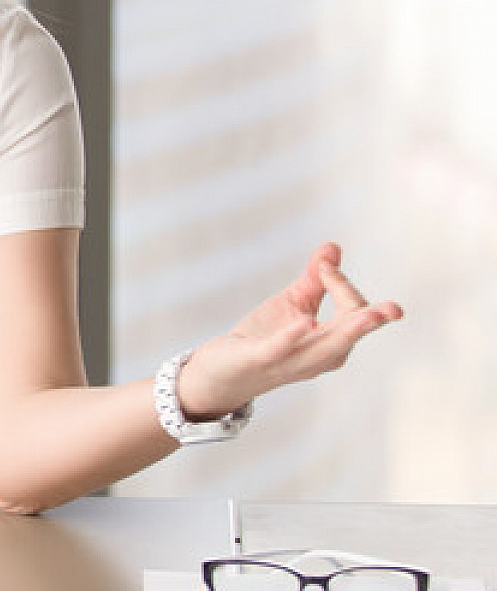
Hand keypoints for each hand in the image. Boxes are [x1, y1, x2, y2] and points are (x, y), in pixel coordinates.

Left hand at [179, 243, 404, 417]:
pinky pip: (281, 348)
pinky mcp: (261, 359)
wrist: (223, 370)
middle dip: (371, 321)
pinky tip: (306, 321)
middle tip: (394, 310)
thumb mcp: (293, 303)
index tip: (322, 266)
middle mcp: (319, 356)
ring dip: (347, 331)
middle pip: (349, 333)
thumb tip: (333, 246)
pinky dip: (294, 335)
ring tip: (367, 316)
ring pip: (326, 347)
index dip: (340, 282)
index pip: (352, 309)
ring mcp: (292, 359)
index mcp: (331, 341)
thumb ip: (315, 278)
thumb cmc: (264, 336)